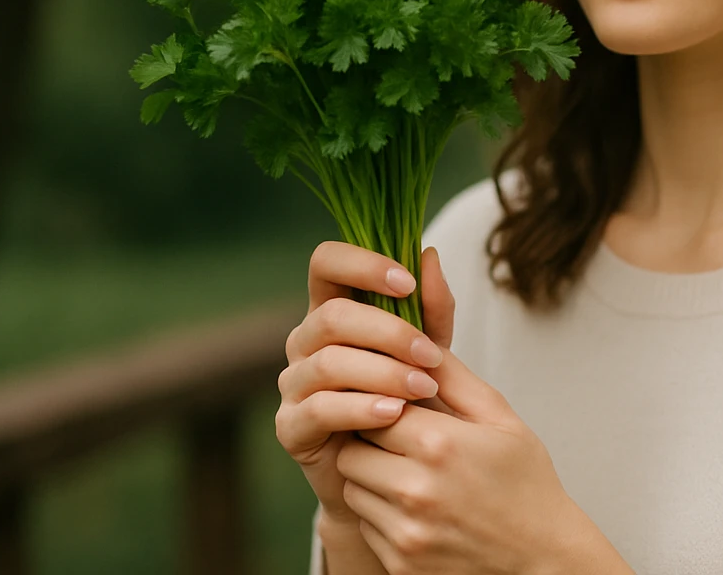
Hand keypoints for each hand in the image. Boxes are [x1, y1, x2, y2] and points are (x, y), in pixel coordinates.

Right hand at [275, 240, 458, 527]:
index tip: (406, 282)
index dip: (362, 263)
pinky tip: (394, 414)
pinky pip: (320, 408)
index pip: (326, 262)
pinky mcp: (291, 426)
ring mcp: (293, 383)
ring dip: (382, 373)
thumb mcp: (430, 347)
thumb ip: (432, 306)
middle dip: (388, 332)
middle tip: (430, 356)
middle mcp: (305, 341)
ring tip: (422, 388)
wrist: (396, 469)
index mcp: (333, 309)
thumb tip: (428, 254)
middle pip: (332, 316)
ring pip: (328, 362)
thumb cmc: (411, 398)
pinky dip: (361, 408)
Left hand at [336, 344, 581, 574]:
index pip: (374, 408)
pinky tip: (416, 507)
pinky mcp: (400, 562)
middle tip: (402, 441)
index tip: (401, 408)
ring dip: (371, 477)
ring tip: (410, 473)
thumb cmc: (524, 480)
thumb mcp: (500, 418)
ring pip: (353, 487)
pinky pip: (364, 524)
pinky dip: (380, 512)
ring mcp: (406, 531)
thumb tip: (414, 340)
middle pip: (353, 449)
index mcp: (441, 444)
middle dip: (372, 440)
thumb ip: (452, 378)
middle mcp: (417, 490)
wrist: (542, 554)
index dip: (385, 405)